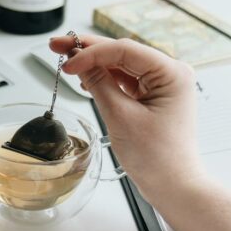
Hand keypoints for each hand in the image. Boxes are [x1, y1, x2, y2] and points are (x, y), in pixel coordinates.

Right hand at [49, 34, 202, 202]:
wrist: (173, 185)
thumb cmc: (157, 157)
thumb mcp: (121, 116)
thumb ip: (99, 84)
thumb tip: (79, 63)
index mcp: (172, 73)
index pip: (125, 50)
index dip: (92, 53)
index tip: (67, 62)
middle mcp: (170, 74)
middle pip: (122, 53)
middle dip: (89, 50)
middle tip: (58, 44)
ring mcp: (162, 85)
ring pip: (122, 65)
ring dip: (95, 64)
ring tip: (67, 61)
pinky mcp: (153, 97)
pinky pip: (126, 80)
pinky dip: (105, 78)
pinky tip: (85, 78)